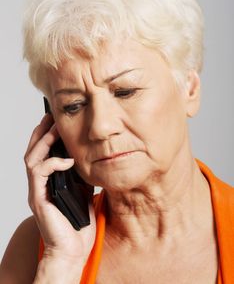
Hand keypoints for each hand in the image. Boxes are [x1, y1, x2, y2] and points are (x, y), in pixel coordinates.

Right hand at [24, 114, 95, 264]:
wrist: (73, 249)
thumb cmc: (77, 223)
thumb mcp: (83, 191)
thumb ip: (81, 175)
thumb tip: (89, 157)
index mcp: (48, 182)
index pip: (42, 153)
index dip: (46, 135)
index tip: (56, 121)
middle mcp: (39, 185)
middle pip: (32, 151)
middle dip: (41, 132)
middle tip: (51, 118)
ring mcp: (37, 191)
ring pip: (31, 159)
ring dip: (43, 142)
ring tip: (56, 131)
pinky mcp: (39, 199)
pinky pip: (39, 173)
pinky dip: (53, 163)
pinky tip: (67, 160)